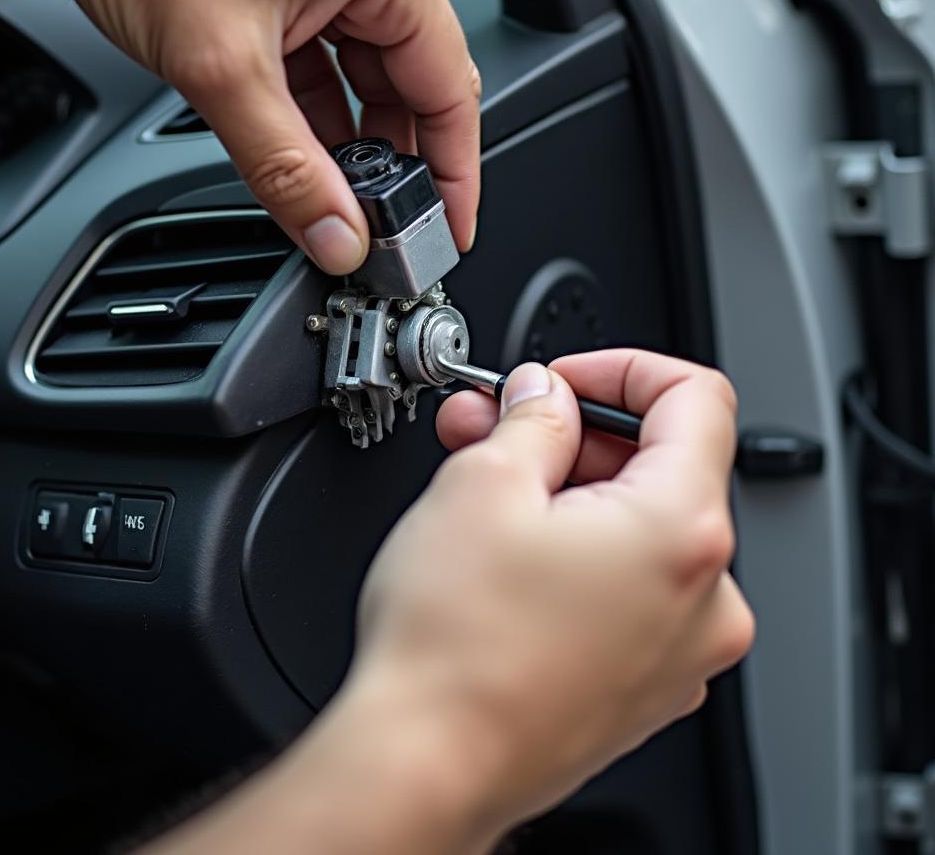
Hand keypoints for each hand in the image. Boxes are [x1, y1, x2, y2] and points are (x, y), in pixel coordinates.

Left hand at [52, 0, 480, 273]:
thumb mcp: (221, 67)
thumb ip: (286, 169)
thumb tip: (336, 234)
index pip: (450, 90)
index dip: (454, 174)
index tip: (450, 228)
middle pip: (411, 82)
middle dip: (395, 160)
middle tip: (380, 225)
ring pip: (366, 70)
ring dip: (349, 133)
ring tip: (333, 190)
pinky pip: (328, 48)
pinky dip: (317, 101)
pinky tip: (302, 142)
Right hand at [350, 351, 754, 830]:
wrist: (427, 765)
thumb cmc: (455, 648)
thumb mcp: (483, 483)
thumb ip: (531, 418)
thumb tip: (544, 397)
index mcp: (682, 530)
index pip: (695, 397)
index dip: (621, 367)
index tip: (563, 379)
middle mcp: (704, 596)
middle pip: (658, 465)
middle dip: (571, 433)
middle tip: (495, 425)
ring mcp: (679, 649)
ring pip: (634, 528)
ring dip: (565, 491)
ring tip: (484, 486)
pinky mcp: (643, 682)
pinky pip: (625, 586)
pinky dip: (576, 551)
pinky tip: (509, 550)